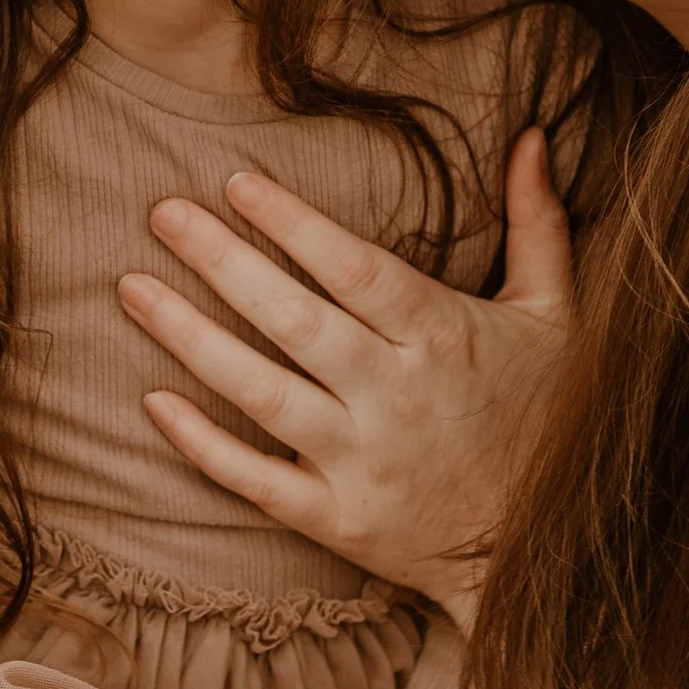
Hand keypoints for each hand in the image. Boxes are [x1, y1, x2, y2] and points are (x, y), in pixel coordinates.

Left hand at [118, 129, 571, 629]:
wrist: (547, 554)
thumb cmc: (547, 415)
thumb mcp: (556, 317)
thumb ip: (538, 224)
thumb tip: (531, 135)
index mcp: (444, 338)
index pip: (357, 269)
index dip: (294, 224)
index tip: (237, 180)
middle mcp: (397, 397)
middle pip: (295, 321)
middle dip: (222, 262)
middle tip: (162, 211)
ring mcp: (364, 462)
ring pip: (262, 394)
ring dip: (190, 339)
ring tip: (131, 287)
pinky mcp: (339, 519)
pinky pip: (256, 480)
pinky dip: (201, 444)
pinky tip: (151, 399)